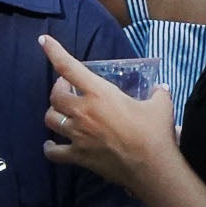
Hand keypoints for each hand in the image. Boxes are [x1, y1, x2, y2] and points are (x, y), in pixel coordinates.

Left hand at [39, 35, 177, 192]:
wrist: (152, 166)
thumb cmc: (155, 132)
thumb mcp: (161, 106)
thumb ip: (158, 93)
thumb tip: (161, 88)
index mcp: (100, 94)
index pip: (69, 68)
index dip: (54, 52)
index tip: (43, 40)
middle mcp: (83, 112)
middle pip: (55, 96)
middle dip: (58, 89)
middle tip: (67, 88)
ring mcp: (77, 135)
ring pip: (50, 119)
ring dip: (53, 114)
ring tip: (61, 113)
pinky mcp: (78, 155)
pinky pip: (54, 152)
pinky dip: (50, 147)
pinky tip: (51, 145)